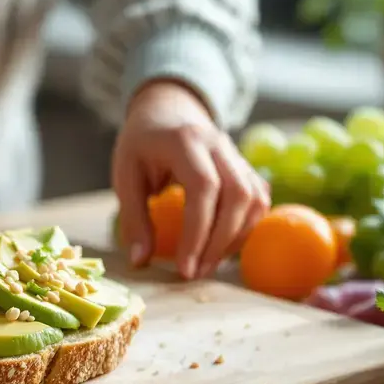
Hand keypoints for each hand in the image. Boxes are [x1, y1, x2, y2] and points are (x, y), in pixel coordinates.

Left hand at [112, 81, 269, 279]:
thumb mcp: (125, 176)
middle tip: (195, 273)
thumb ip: (134, 218)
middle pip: (237, 195)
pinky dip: (246, 227)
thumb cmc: (142, 145)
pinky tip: (223, 247)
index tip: (184, 267)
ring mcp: (237, 154)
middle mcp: (218, 144)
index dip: (198, 231)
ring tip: (206, 265)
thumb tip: (140, 261)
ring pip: (254, 199)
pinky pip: (258, 200)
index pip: (204, 187)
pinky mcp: (247, 168)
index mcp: (184, 141)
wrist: (167, 110)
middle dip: (219, 241)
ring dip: (235, 238)